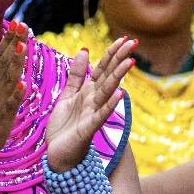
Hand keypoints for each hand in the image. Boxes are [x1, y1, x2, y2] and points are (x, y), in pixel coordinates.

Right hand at [0, 23, 29, 168]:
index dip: (9, 39)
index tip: (18, 22)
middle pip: (3, 63)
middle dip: (13, 44)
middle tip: (22, 25)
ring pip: (6, 81)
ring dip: (14, 64)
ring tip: (22, 46)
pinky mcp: (0, 120)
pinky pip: (8, 107)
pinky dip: (15, 96)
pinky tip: (23, 84)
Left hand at [46, 37, 135, 171]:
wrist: (59, 155)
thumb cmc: (65, 127)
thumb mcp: (68, 95)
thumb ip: (76, 74)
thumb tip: (83, 49)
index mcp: (88, 91)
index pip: (103, 68)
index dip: (112, 53)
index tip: (125, 38)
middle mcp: (94, 100)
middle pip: (108, 76)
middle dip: (120, 59)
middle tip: (134, 43)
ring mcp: (93, 113)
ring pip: (107, 91)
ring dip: (118, 77)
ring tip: (130, 62)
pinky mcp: (89, 128)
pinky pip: (101, 114)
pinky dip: (110, 104)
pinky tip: (120, 94)